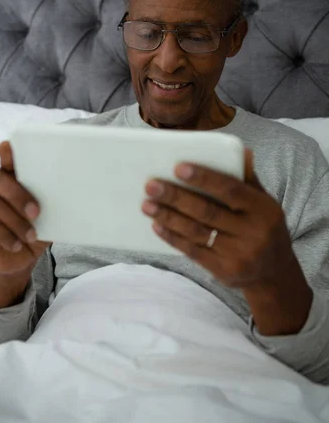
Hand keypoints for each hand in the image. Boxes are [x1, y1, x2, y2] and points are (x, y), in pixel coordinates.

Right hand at [0, 141, 50, 277]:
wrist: (22, 258)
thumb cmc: (36, 229)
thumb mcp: (49, 215)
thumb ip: (52, 201)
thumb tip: (71, 192)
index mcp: (14, 180)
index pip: (8, 160)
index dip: (7, 153)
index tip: (8, 146)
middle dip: (17, 195)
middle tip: (36, 212)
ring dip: (15, 222)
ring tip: (30, 236)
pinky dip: (4, 235)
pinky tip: (16, 244)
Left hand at [141, 149, 294, 288]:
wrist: (274, 272)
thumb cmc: (263, 227)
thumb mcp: (264, 203)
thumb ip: (248, 179)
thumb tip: (241, 150)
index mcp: (263, 209)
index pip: (230, 189)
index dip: (204, 178)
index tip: (178, 167)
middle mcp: (253, 232)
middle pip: (207, 211)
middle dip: (176, 197)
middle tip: (151, 185)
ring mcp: (238, 254)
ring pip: (196, 232)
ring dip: (168, 217)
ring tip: (147, 204)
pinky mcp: (224, 271)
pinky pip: (193, 251)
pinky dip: (173, 237)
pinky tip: (157, 225)